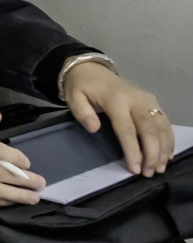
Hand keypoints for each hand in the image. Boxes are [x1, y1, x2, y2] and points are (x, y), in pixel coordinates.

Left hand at [65, 62, 173, 176]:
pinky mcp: (153, 101)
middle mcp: (136, 100)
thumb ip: (82, 113)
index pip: (127, 129)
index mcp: (116, 100)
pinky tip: (167, 155)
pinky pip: (164, 122)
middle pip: (149, 129)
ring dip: (163, 149)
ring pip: (161, 126)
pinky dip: (168, 139)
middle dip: (151, 153)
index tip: (135, 168)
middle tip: (149, 173)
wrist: (92, 69)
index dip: (132, 150)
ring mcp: (147, 100)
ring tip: (159, 168)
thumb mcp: (74, 98)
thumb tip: (94, 129)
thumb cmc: (82, 87)